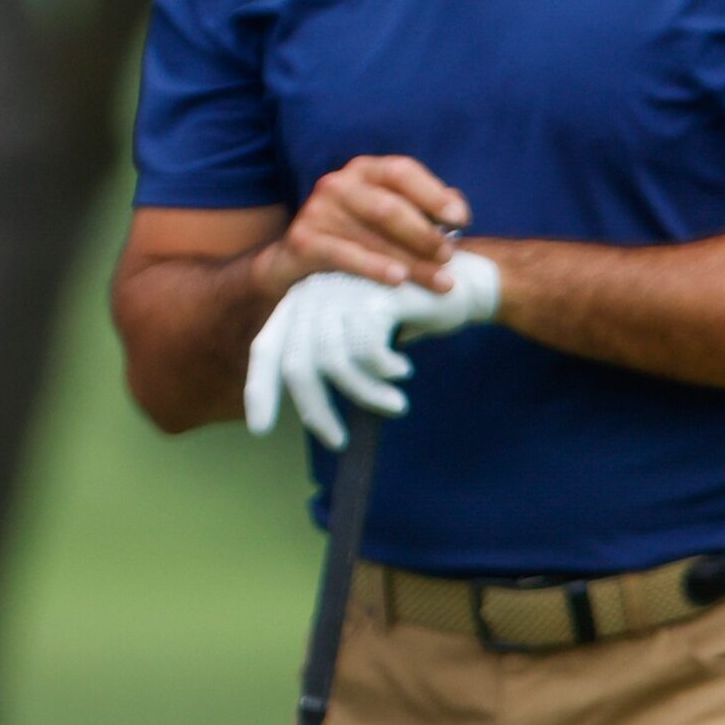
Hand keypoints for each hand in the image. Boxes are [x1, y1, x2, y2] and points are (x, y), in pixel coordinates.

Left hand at [243, 252, 500, 448]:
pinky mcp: (374, 293)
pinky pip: (367, 351)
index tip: (259, 430)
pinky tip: (401, 371)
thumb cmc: (410, 317)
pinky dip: (384, 372)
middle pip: (299, 363)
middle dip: (317, 410)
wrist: (465, 283)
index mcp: (304, 299)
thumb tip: (308, 410)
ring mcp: (345, 288)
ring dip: (365, 395)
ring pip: (334, 363)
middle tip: (338, 441)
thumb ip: (330, 358)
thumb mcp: (360, 336)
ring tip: (393, 406)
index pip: (267, 348)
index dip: (260, 389)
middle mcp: (316, 290)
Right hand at [256, 155, 470, 296]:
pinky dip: (375, 268)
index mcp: (365, 170)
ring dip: (411, 261)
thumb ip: (424, 207)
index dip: (434, 195)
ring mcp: (317, 211)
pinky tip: (399, 280)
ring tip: (440, 280)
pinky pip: (345, 256)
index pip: (403, 172)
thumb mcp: (389, 214)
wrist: (296, 260)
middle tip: (449, 256)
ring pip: (373, 236)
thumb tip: (457, 208)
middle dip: (425, 235)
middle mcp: (339, 183)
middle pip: (391, 207)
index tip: (461, 220)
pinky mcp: (303, 241)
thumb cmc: (356, 233)